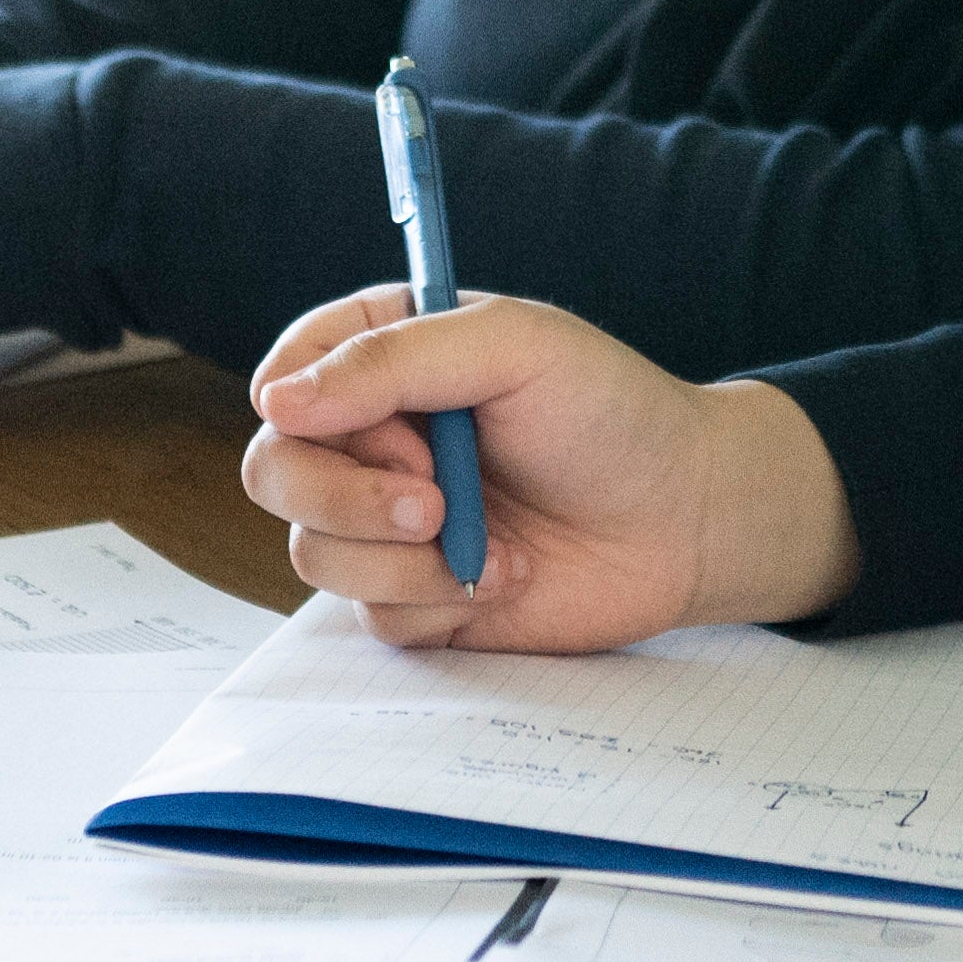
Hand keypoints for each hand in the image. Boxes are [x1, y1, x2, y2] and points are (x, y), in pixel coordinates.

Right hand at [244, 289, 857, 652]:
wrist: (687, 520)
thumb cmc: (612, 412)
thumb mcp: (512, 347)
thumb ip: (392, 361)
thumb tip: (276, 400)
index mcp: (387, 356)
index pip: (285, 374)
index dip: (304, 405)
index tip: (379, 425)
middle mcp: (375, 437)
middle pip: (275, 470)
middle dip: (342, 494)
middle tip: (430, 500)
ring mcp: (388, 522)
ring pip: (313, 550)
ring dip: (396, 555)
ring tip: (480, 540)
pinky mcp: (416, 595)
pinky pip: (371, 613)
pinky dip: (434, 598)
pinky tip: (504, 576)